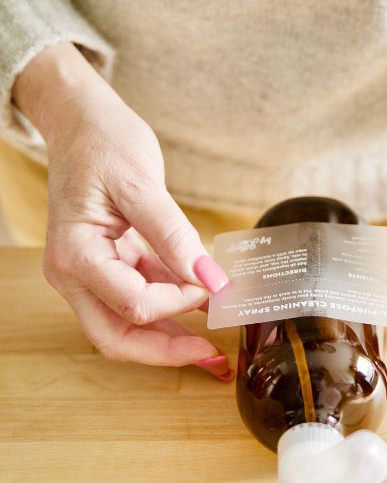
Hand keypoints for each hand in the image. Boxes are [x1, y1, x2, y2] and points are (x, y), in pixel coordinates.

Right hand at [12, 43, 231, 378]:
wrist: (82, 123)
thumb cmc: (104, 145)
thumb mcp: (142, 184)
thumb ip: (173, 234)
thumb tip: (209, 278)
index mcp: (75, 254)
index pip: (131, 303)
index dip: (178, 303)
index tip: (215, 286)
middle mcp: (73, 273)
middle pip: (116, 336)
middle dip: (167, 352)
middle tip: (216, 359)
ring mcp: (88, 274)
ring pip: (125, 327)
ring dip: (169, 339)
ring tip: (215, 349)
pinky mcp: (107, 267)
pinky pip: (136, 302)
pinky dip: (169, 311)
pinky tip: (202, 310)